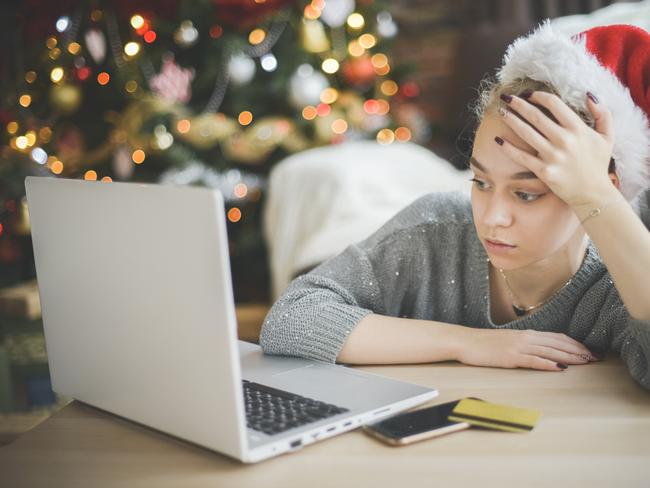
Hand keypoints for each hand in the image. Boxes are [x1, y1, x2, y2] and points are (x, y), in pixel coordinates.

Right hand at [456, 328, 598, 370]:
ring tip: (585, 362)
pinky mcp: (510, 357)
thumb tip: (543, 353)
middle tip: (594, 357)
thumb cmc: (485, 344)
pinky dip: (547, 363)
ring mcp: (518, 347)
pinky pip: (533, 360)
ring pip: (550, 351)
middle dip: (578, 350)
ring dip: (569, 357)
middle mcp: (525, 338)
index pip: (557, 337)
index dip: (575, 344)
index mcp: (526, 333)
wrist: (465, 342)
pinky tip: (559, 368)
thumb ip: (525, 345)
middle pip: (558, 343)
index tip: (588, 350)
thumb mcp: (509, 341)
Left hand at [496, 91, 615, 207]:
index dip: (538, 96)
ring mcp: (553, 156)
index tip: (528, 94)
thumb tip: (588, 95)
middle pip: (536, 116)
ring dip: (511, 120)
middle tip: (507, 97)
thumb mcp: (607, 136)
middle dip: (518, 104)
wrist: (593, 194)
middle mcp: (564, 140)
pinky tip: (498, 139)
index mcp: (578, 128)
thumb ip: (602, 114)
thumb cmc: (598, 164)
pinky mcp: (543, 171)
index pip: (554, 104)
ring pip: (526, 133)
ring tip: (500, 112)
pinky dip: (508, 148)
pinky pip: (522, 157)